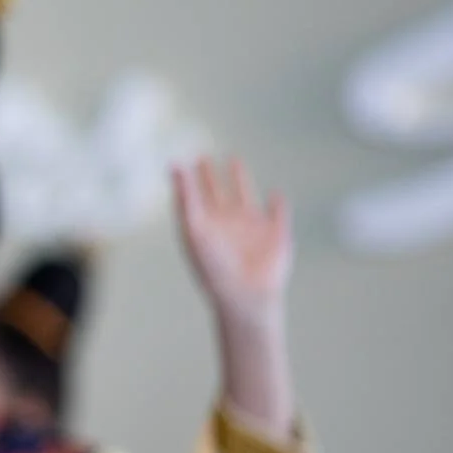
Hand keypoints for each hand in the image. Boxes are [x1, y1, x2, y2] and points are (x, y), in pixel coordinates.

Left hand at [172, 155, 291, 332]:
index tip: (181, 161)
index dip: (189, 179)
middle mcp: (226, 223)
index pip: (195, 195)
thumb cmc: (213, 266)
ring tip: (234, 161)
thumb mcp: (194, 228)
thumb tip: (174, 164)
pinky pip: (278, 214)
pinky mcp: (276, 234)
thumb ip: (186, 197)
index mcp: (206, 224)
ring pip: (245, 196)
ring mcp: (251, 228)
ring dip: (240, 179)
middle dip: (210, 176)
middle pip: (217, 192)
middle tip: (202, 157)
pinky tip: (276, 195)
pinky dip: (278, 204)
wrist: (244, 295)